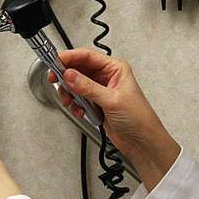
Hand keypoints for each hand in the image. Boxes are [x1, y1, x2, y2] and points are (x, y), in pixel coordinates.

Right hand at [49, 48, 179, 189]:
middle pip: (79, 69)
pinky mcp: (96, 104)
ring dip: (70, 93)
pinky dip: (75, 104)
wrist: (142, 142)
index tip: (56, 62)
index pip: (88, 56)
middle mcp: (107, 77)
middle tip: (56, 81)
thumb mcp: (112, 100)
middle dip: (67, 77)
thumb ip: (88, 87)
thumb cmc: (139, 118)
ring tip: (71, 101)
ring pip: (76, 85)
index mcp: (115, 68)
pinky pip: (78, 99)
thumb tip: (70, 75)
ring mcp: (100, 91)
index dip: (70, 57)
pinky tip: (81, 111)